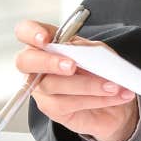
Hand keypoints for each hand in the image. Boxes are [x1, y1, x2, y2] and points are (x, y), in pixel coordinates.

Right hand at [13, 19, 139, 140]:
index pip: (25, 32)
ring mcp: (42, 88)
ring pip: (53, 85)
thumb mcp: (99, 53)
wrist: (115, 98)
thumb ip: (88, 50)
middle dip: (49, 62)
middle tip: (72, 66)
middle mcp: (38, 65)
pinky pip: (68, 104)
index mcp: (49, 44)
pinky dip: (96, 99)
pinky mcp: (51, 109)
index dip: (30, 33)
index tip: (45, 38)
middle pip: (26, 61)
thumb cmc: (100, 69)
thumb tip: (82, 54)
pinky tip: (114, 96)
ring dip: (87, 85)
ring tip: (112, 85)